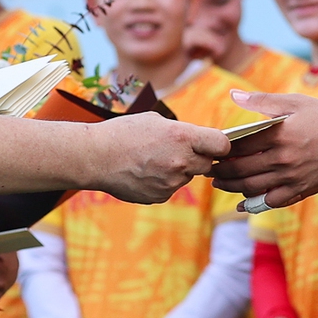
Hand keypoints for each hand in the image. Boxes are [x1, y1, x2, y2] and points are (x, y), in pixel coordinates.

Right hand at [95, 114, 229, 203]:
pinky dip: (162, 181)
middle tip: (175, 150)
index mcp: (183, 137)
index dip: (220, 145)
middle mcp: (181, 162)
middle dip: (196, 158)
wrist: (95, 157)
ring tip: (151, 160)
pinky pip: (171, 188)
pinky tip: (143, 172)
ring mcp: (172, 182)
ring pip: (186, 177)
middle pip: (207, 164)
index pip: (222, 145)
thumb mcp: (155, 121)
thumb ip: (181, 132)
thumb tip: (196, 141)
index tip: (213, 144)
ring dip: (177, 170)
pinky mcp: (161, 196)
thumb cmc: (122, 133)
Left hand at [207, 90, 317, 208]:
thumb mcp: (295, 102)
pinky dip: (253, 203)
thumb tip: (234, 94)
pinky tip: (241, 203)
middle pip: (241, 169)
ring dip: (231, 186)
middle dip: (221, 171)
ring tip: (220, 183)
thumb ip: (262, 100)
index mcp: (278, 136)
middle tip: (209, 169)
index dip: (221, 149)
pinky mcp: (299, 190)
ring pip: (251, 186)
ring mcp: (289, 177)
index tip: (211, 149)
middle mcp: (281, 159)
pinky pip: (270, 201)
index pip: (239, 145)